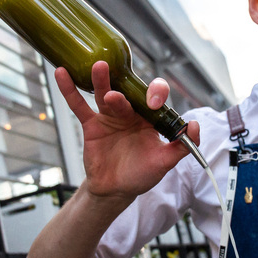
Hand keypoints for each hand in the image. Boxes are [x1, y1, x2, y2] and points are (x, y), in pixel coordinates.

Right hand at [54, 61, 198, 200]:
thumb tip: (195, 126)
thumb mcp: (164, 162)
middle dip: (125, 88)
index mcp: (149, 117)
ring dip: (101, 80)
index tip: (153, 103)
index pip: (154, 98)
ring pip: (104, 93)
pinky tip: (61, 72)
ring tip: (99, 66)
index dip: (155, 95)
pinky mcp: (91, 124)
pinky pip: (79, 105)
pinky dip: (69, 90)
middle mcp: (130, 112)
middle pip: (128, 92)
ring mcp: (109, 115)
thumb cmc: (141, 174)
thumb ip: (181, 146)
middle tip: (120, 92)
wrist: (115, 190)